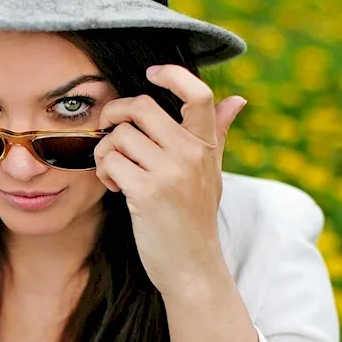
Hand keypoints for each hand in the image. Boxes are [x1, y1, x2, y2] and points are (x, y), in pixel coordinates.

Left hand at [94, 64, 246, 297]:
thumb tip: (237, 100)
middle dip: (114, 113)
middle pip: (140, 107)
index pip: (198, 93)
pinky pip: (110, 162)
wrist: (192, 268)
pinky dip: (104, 172)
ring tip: (115, 171)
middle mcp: (190, 154)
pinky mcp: (146, 193)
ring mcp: (169, 173)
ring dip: (105, 151)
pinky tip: (114, 187)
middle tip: (109, 128)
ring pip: (118, 136)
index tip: (151, 73)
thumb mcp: (212, 173)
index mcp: (206, 145)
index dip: (172, 74)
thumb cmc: (196, 218)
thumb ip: (218, 134)